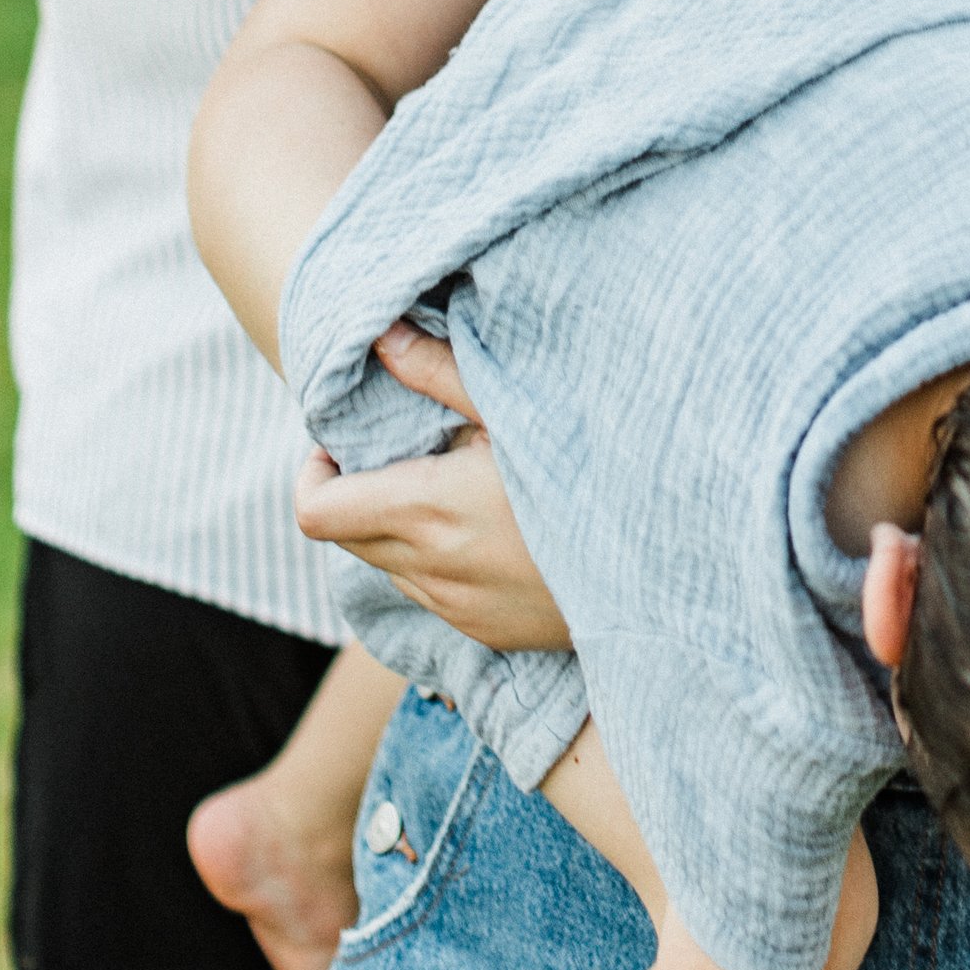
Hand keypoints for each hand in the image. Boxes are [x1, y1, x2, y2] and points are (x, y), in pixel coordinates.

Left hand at [296, 329, 571, 654]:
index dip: (310, 476)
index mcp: (426, 510)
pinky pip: (429, 593)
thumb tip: (381, 336)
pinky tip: (486, 528)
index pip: (316, 513)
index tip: (339, 446)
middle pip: (345, 537)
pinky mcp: (482, 632)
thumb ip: (440, 375)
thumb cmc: (589, 473)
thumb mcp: (517, 409)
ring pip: (388, 566)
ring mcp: (455, 609)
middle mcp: (429, 569)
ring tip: (451, 487)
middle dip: (354, 492)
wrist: (658, 564)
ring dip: (395, 528)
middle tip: (401, 453)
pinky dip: (433, 560)